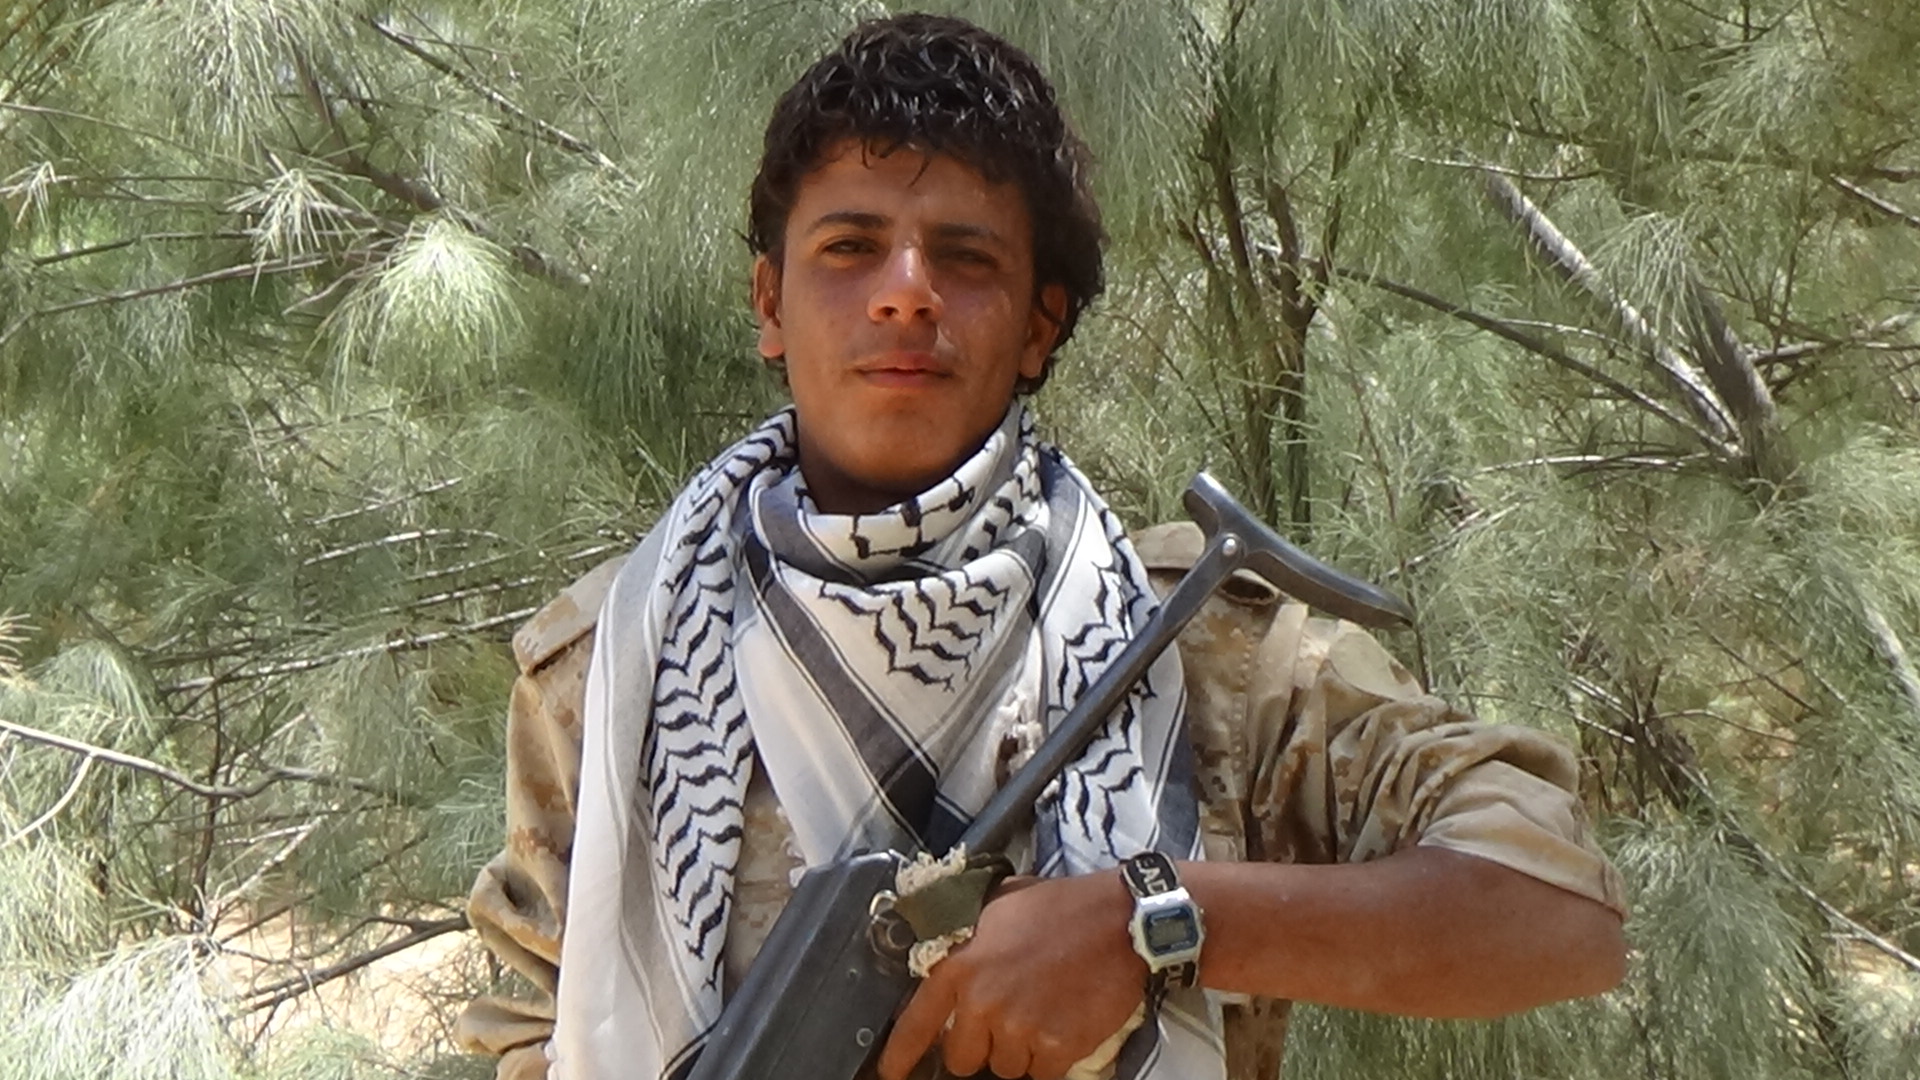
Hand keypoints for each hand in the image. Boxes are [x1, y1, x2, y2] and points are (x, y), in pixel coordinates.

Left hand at [876, 871, 1146, 1079]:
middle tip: (1009, 1016)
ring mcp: (1019, 1028)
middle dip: (981, 1044)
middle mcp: (983, 1002)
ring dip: (1020, 1050)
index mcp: (961, 965)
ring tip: (1044, 1010)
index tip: (891, 1073)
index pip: (917, 1022)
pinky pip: (1041, 1072)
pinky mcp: (1056, 1048)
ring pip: (1004, 1066)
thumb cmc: (1060, 908)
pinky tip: (1065, 1023)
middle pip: (962, 1058)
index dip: (900, 1054)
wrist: (1119, 920)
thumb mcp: (997, 908)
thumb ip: (966, 940)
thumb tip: (947, 960)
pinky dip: (1052, 1057)